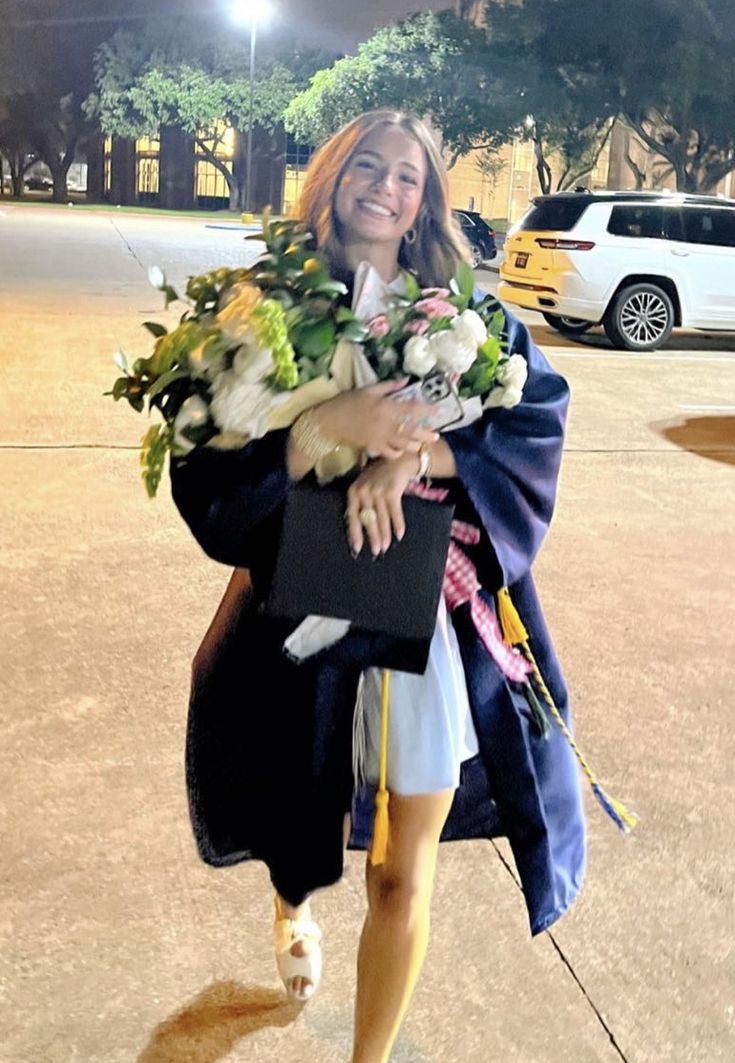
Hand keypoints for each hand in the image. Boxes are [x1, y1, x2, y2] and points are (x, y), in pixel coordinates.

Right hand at [313, 379, 438, 459]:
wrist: (329, 421)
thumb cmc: (348, 402)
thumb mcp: (368, 389)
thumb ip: (389, 386)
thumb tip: (406, 380)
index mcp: (386, 407)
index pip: (412, 409)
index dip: (427, 411)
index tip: (438, 411)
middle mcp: (386, 424)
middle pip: (411, 431)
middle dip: (425, 434)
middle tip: (436, 436)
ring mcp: (380, 437)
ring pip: (403, 444)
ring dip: (414, 444)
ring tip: (421, 443)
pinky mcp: (374, 447)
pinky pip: (390, 453)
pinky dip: (398, 453)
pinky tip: (401, 450)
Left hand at [346, 453, 419, 555]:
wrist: (398, 458)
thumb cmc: (380, 474)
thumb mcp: (366, 485)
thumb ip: (362, 503)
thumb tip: (364, 527)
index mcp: (354, 491)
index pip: (352, 516)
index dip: (355, 533)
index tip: (357, 548)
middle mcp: (363, 492)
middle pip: (368, 520)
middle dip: (373, 537)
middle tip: (376, 551)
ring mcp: (377, 491)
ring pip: (381, 518)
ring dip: (385, 535)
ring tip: (387, 547)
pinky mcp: (391, 491)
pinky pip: (395, 513)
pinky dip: (398, 524)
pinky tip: (400, 535)